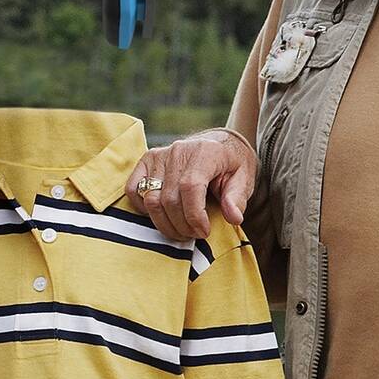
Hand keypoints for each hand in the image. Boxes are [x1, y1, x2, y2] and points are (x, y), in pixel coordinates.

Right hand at [127, 130, 255, 241]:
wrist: (218, 143)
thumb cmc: (232, 164)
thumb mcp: (244, 179)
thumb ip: (237, 198)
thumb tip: (234, 218)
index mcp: (205, 152)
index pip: (190, 187)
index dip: (195, 216)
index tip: (204, 232)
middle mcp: (178, 151)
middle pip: (170, 198)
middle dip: (182, 225)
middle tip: (195, 235)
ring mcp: (159, 154)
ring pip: (151, 199)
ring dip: (164, 223)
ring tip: (181, 232)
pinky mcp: (146, 160)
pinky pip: (134, 189)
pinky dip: (144, 208)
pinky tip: (162, 216)